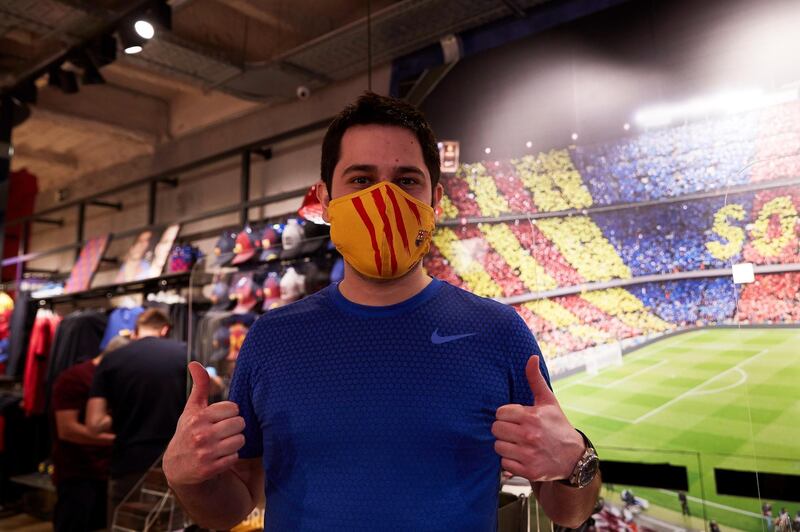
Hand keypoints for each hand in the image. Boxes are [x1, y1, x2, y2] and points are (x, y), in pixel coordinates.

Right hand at [163, 362, 245, 486]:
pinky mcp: (210, 469)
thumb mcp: (192, 409)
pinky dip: (231, 456)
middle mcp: (201, 435)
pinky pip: (235, 457)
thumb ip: (200, 386)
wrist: (177, 466)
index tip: (222, 417)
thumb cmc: (189, 431)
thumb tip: (194, 363)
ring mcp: (205, 453)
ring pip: (240, 440)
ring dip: (235, 442)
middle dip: (235, 427)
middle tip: (224, 431)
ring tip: (223, 443)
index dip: (230, 413)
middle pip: (239, 424)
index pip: (233, 408)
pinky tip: (220, 456)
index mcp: (199, 417)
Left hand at [492, 355, 584, 481]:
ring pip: (498, 446)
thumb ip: (535, 379)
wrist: (574, 457)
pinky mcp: (529, 471)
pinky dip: (509, 461)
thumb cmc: (557, 425)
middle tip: (514, 431)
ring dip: (505, 445)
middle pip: (496, 429)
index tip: (515, 418)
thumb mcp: (548, 401)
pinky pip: (504, 463)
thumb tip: (531, 357)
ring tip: (517, 443)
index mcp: (532, 416)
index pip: (500, 413)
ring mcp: (529, 454)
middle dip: (503, 429)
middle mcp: (530, 435)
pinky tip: (520, 455)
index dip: (506, 415)